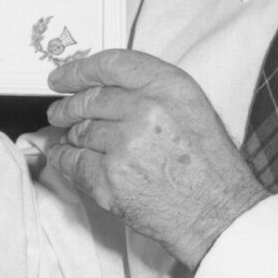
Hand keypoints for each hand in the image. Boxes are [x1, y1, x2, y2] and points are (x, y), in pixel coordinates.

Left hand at [46, 49, 266, 268]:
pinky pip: (73, 163)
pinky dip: (65, 160)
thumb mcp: (191, 108)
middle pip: (89, 99)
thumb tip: (105, 87)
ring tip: (72, 139)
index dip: (79, 70)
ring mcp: (125, 145)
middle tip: (59, 111)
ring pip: (79, 132)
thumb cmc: (210, 166)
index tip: (62, 76)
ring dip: (72, 136)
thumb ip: (151, 91)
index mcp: (168, 86)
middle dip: (69, 106)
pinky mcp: (110, 179)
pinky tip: (66, 158)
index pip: (111, 64)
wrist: (218, 213)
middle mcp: (145, 109)